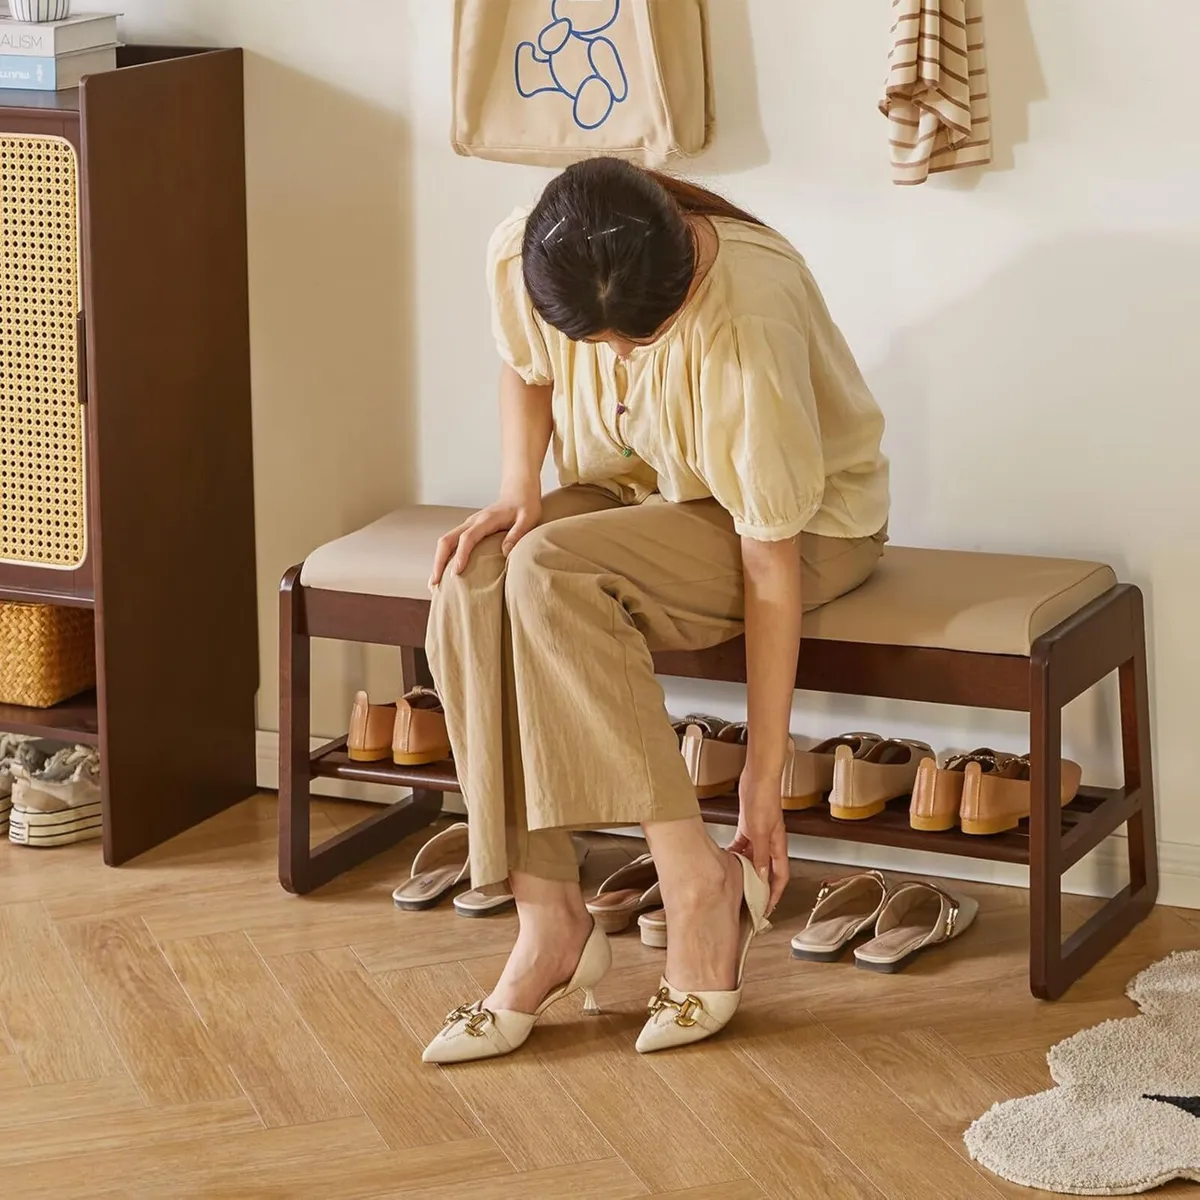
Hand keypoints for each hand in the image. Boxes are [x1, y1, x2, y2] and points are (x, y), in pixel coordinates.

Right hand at [429, 491, 541, 586]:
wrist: (518, 492)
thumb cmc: (524, 507)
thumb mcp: (528, 519)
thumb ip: (517, 534)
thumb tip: (505, 552)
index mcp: (486, 520)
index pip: (467, 538)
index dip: (460, 555)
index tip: (455, 573)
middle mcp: (472, 522)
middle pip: (447, 540)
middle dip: (439, 561)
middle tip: (434, 583)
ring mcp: (468, 526)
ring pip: (445, 542)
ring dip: (438, 561)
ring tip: (434, 584)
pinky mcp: (468, 530)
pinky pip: (451, 544)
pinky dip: (443, 558)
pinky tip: (443, 574)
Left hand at [730, 772, 788, 912]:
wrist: (758, 778)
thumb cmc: (763, 801)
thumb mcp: (760, 832)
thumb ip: (760, 855)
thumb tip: (762, 877)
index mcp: (777, 846)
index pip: (780, 877)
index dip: (774, 894)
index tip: (766, 909)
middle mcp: (771, 843)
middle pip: (767, 871)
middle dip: (760, 888)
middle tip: (749, 902)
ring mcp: (760, 835)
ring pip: (754, 859)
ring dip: (747, 871)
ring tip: (736, 884)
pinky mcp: (749, 827)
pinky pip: (744, 846)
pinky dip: (737, 855)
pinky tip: (728, 860)